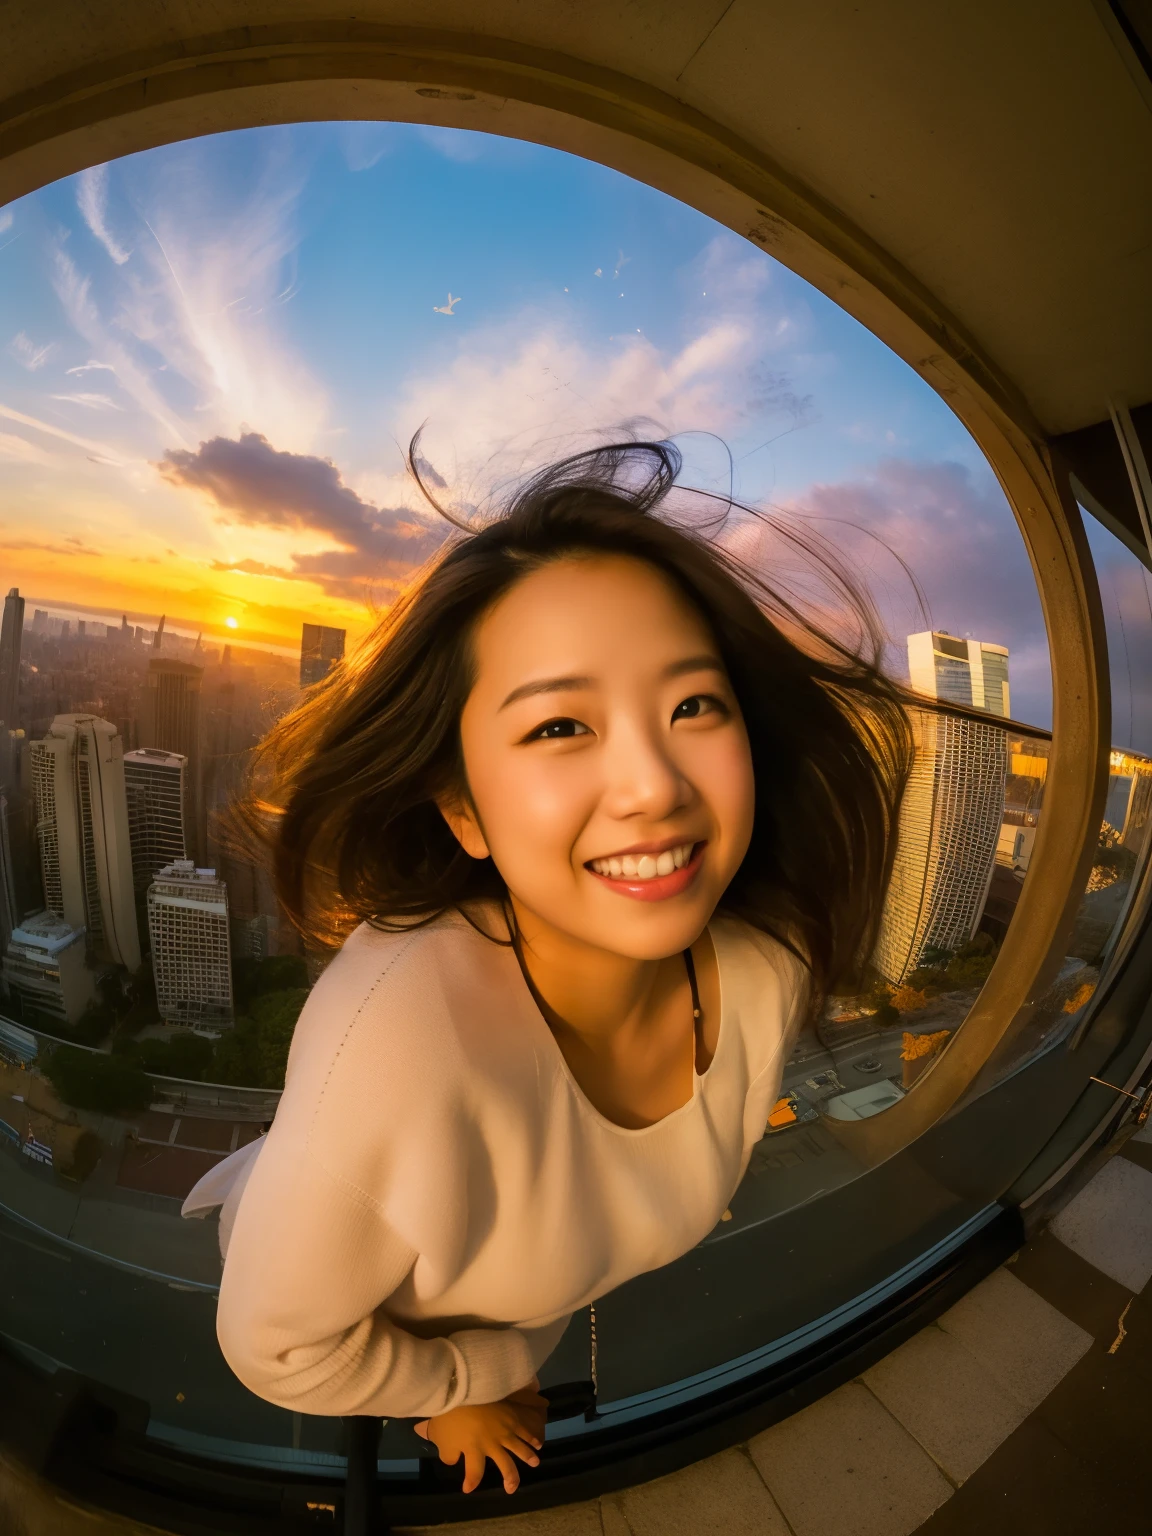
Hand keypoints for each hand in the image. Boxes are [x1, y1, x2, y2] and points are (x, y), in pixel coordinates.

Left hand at [415, 1378, 546, 1492]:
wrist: (462, 1388)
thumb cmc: (449, 1415)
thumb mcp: (440, 1439)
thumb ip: (448, 1454)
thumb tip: (453, 1461)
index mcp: (474, 1451)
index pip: (475, 1474)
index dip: (472, 1483)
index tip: (468, 1489)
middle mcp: (493, 1445)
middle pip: (506, 1466)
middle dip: (510, 1478)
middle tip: (511, 1488)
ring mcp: (504, 1429)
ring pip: (520, 1447)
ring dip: (528, 1456)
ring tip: (535, 1462)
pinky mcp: (511, 1414)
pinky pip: (525, 1427)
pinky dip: (532, 1435)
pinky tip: (537, 1441)